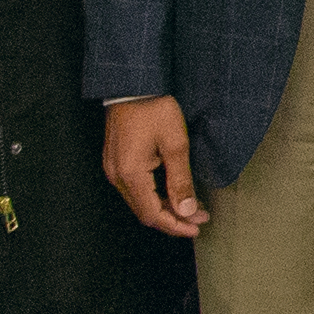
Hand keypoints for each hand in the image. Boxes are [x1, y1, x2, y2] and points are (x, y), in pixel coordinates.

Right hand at [103, 95, 205, 238]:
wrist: (133, 85)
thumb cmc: (153, 109)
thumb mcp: (175, 144)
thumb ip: (181, 181)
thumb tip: (186, 210)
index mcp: (130, 174)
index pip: (153, 215)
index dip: (175, 226)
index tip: (196, 228)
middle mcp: (116, 176)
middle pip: (145, 211)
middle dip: (174, 218)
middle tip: (200, 216)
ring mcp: (113, 168)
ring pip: (140, 201)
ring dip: (165, 207)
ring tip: (191, 206)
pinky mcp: (116, 161)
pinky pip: (135, 188)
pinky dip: (155, 194)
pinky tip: (173, 191)